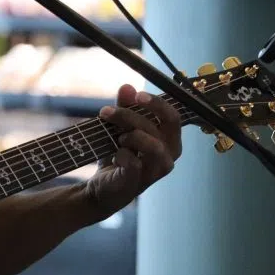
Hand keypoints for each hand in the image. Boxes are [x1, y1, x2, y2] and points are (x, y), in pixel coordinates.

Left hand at [85, 84, 182, 216]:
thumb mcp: (120, 128)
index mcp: (168, 140)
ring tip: (116, 138)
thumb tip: (127, 86)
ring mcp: (154, 172)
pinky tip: (114, 155)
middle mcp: (168, 156)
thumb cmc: (118, 155)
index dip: (157, 103)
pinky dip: (121, 154)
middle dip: (131, 115)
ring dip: (130, 135)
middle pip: (159, 127)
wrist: (101, 188)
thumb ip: (126, 108)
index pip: (173, 117)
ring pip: (153, 145)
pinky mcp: (137, 183)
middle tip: (106, 112)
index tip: (137, 95)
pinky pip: (134, 163)